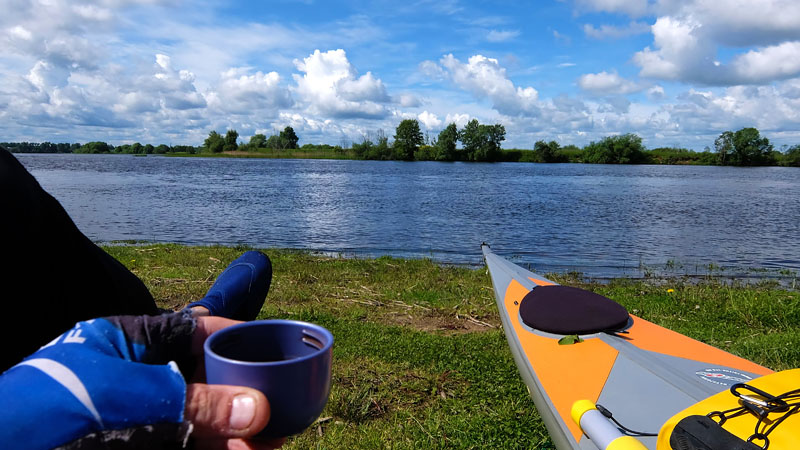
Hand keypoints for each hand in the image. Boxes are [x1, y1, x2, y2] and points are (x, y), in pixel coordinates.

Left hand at [0, 312, 285, 448]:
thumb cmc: (42, 412)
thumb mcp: (120, 398)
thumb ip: (189, 402)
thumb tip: (254, 408)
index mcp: (126, 345)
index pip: (191, 331)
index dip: (232, 338)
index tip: (271, 349)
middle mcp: (137, 381)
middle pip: (203, 382)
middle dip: (243, 396)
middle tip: (278, 414)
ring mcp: (137, 420)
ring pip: (199, 422)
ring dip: (236, 432)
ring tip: (270, 443)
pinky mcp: (139, 446)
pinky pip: (187, 446)